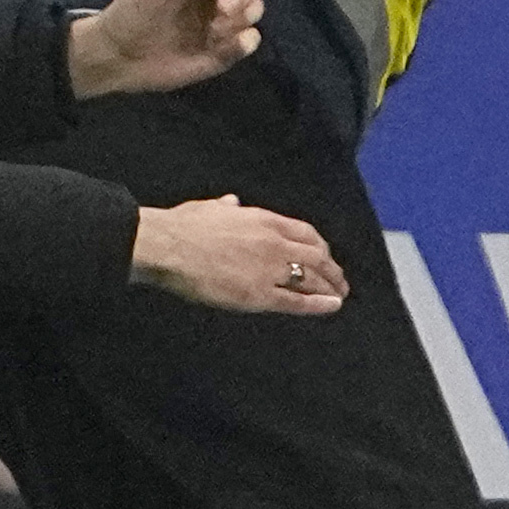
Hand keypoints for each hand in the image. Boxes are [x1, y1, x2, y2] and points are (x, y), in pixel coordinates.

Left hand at [67, 0, 264, 94]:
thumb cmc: (130, 12)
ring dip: (244, 16)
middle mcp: (215, 1)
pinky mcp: (221, 55)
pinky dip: (248, 41)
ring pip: (252, 14)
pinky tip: (230, 42)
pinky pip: (248, 44)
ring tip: (216, 28)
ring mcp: (220, 29)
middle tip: (222, 7)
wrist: (116, 54)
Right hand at [129, 195, 345, 312]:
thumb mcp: (210, 208)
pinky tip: (332, 306)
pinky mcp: (259, 294)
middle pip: (315, 255)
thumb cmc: (183, 227)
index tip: (325, 254)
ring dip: (330, 287)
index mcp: (263, 220)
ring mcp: (268, 269)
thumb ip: (226, 206)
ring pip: (311, 277)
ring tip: (339, 295)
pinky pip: (296, 301)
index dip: (320, 245)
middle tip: (339, 279)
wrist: (169, 246)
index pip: (304, 232)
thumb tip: (232, 202)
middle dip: (331, 268)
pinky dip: (318, 304)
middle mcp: (273, 242)